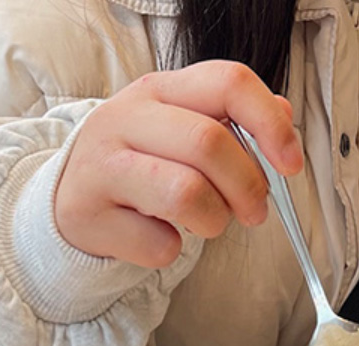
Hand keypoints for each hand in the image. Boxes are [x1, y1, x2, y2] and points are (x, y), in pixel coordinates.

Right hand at [55, 61, 302, 267]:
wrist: (68, 201)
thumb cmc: (138, 165)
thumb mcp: (180, 127)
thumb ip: (231, 117)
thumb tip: (283, 113)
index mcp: (159, 89)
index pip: (227, 82)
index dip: (270, 124)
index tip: (290, 165)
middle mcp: (125, 118)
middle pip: (208, 142)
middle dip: (248, 187)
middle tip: (255, 212)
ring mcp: (101, 165)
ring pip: (185, 193)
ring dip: (214, 220)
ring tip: (209, 223)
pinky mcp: (87, 215)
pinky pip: (156, 244)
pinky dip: (171, 251)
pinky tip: (161, 238)